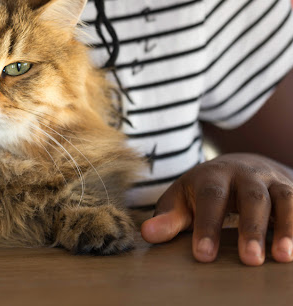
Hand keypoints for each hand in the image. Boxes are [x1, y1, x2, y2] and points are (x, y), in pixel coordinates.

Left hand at [140, 153, 292, 265]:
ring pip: (284, 199)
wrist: (240, 166)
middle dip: (251, 229)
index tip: (203, 255)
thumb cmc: (204, 190)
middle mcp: (246, 174)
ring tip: (282, 258)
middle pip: (251, 198)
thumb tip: (147, 234)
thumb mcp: (183, 199)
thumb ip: (168, 217)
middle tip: (250, 260)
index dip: (207, 226)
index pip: (211, 198)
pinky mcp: (292, 189)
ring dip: (285, 227)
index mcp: (213, 175)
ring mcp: (272, 181)